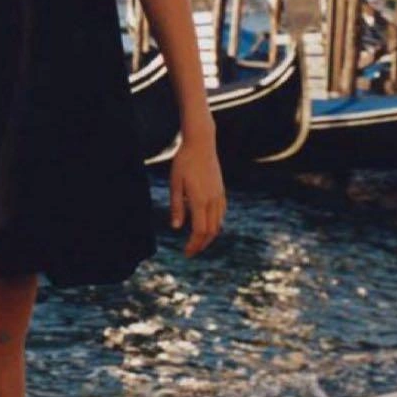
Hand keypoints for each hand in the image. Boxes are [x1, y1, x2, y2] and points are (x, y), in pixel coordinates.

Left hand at [170, 137, 226, 256]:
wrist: (201, 143)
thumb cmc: (183, 162)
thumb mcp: (175, 183)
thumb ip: (176, 206)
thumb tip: (176, 227)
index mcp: (200, 200)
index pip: (199, 231)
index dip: (193, 245)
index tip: (186, 254)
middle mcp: (213, 200)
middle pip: (211, 231)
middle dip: (201, 245)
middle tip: (190, 252)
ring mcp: (219, 195)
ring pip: (218, 224)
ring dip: (209, 236)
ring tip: (197, 242)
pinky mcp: (221, 191)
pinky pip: (221, 214)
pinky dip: (215, 225)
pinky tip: (207, 226)